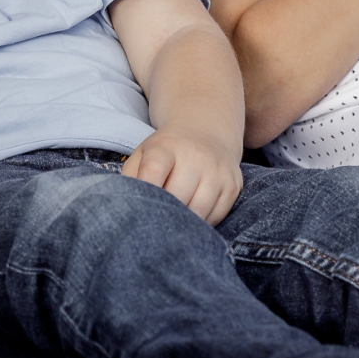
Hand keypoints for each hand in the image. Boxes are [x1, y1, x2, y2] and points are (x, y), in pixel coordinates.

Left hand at [122, 128, 242, 224]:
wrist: (207, 132)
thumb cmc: (167, 151)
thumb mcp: (143, 153)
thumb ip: (130, 177)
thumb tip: (125, 208)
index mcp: (166, 147)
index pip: (154, 170)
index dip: (146, 192)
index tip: (139, 211)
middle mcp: (196, 157)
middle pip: (177, 197)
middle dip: (164, 215)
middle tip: (153, 226)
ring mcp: (218, 171)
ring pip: (199, 211)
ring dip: (184, 224)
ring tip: (172, 225)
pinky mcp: (233, 186)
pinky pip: (216, 216)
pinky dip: (202, 224)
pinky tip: (192, 217)